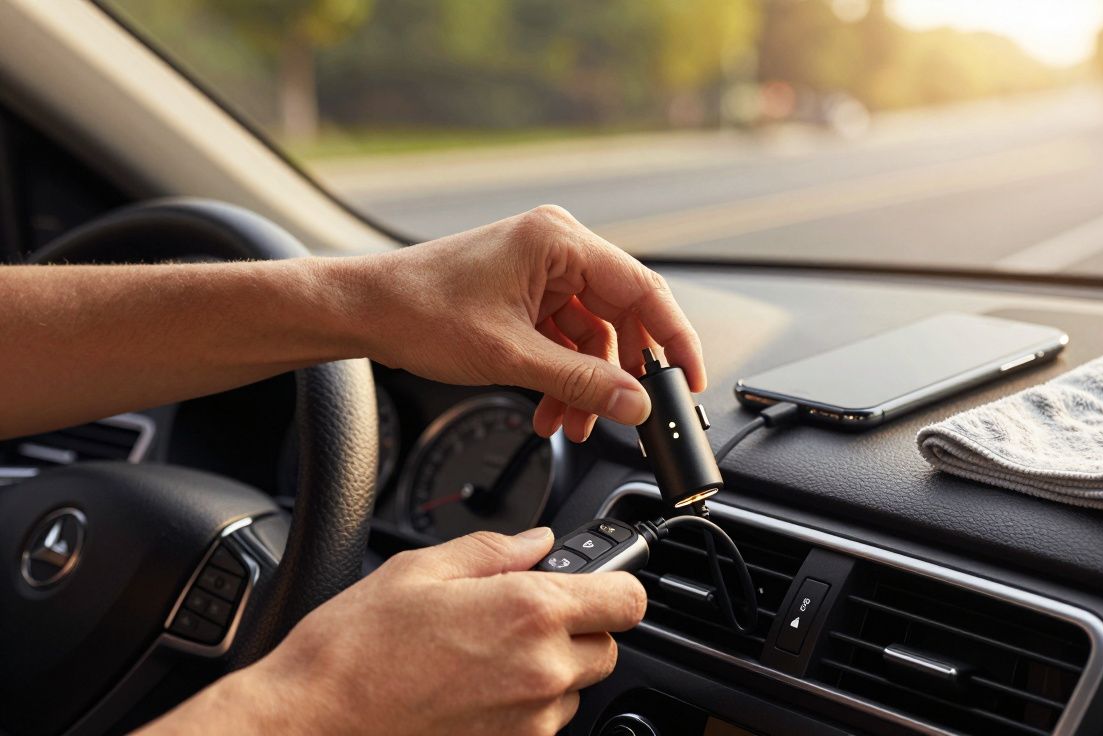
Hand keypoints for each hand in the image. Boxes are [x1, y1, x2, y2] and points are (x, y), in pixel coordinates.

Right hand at [144, 528, 645, 735]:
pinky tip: (474, 682)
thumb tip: (537, 542)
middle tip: (524, 611)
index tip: (596, 579)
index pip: (628, 599)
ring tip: (486, 649)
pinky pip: (543, 720)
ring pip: (575, 686)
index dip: (616, 583)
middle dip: (578, 624)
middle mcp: (541, 671)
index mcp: (529, 613)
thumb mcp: (421, 570)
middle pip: (607, 645)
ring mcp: (529, 720)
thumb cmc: (355, 647)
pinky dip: (524, 700)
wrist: (313, 720)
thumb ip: (495, 550)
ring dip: (551, 665)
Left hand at [344, 205, 706, 441]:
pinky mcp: (527, 296)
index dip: (674, 339)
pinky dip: (564, 377)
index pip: (644, 290)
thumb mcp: (510, 356)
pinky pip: (566, 341)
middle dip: (620, 374)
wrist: (364, 312)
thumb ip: (581, 382)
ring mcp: (542, 273)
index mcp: (559, 242)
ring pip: (593, 336)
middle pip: (621, 316)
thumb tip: (635, 404)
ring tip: (570, 422)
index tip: (688, 379)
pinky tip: (551, 409)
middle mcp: (557, 249)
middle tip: (625, 414)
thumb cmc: (420, 311)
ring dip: (586, 384)